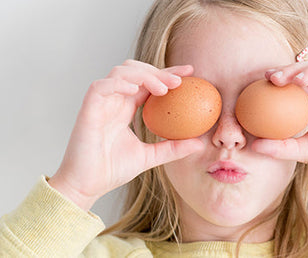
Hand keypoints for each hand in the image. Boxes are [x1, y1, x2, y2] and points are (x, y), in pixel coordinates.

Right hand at [48, 60, 203, 210]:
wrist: (86, 186)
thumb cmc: (111, 170)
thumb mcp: (150, 157)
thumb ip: (173, 148)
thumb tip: (200, 144)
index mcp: (126, 108)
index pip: (148, 82)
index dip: (168, 74)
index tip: (190, 73)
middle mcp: (113, 101)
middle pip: (136, 70)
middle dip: (158, 71)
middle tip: (180, 81)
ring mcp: (100, 103)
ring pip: (120, 72)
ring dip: (143, 75)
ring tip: (163, 89)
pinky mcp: (88, 109)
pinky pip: (101, 86)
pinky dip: (118, 83)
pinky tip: (136, 89)